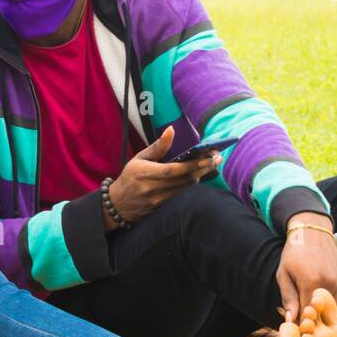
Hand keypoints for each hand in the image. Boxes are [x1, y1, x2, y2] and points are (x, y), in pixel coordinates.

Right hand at [105, 126, 220, 228]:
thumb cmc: (130, 177)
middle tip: (217, 158)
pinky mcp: (163, 207)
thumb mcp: (139, 158)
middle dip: (203, 168)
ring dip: (201, 175)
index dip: (191, 164)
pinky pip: (182, 195)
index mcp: (144, 173)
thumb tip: (171, 130)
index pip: (172, 170)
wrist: (119, 204)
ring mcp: (158, 200)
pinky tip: (199, 175)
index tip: (207, 156)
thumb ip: (157, 146)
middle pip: (184, 179)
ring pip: (186, 187)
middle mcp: (152, 188)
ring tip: (212, 164)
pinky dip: (192, 184)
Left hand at [276, 213, 336, 325]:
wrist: (313, 234)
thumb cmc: (294, 254)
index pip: (307, 314)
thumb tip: (291, 320)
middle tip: (306, 328)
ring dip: (327, 321)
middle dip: (314, 324)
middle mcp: (330, 283)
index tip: (295, 328)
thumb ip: (288, 298)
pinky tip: (333, 323)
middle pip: (323, 316)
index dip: (301, 324)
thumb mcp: (284, 274)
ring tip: (316, 324)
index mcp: (312, 282)